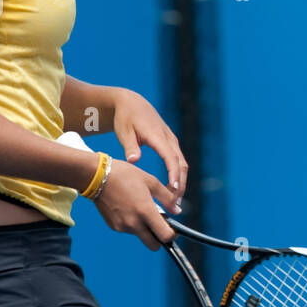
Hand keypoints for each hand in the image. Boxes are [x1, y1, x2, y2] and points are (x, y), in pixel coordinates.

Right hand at [91, 157, 179, 250]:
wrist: (96, 176)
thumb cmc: (125, 175)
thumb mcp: (151, 182)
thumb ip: (167, 198)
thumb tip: (178, 211)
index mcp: (145, 211)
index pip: (165, 236)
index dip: (172, 235)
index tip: (173, 229)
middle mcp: (134, 223)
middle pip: (153, 245)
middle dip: (159, 238)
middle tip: (159, 224)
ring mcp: (122, 227)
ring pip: (141, 236)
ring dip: (144, 228)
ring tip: (140, 208)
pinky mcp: (113, 226)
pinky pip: (128, 230)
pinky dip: (132, 223)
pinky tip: (128, 207)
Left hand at [109, 88, 187, 205]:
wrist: (132, 103)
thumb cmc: (125, 118)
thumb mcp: (124, 131)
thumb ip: (130, 146)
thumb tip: (133, 161)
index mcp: (158, 136)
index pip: (170, 158)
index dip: (173, 174)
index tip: (174, 190)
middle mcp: (169, 139)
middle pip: (181, 164)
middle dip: (180, 184)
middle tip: (175, 203)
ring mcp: (171, 141)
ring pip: (182, 164)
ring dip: (181, 182)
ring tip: (175, 201)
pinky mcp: (170, 144)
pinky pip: (178, 162)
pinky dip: (178, 176)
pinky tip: (172, 189)